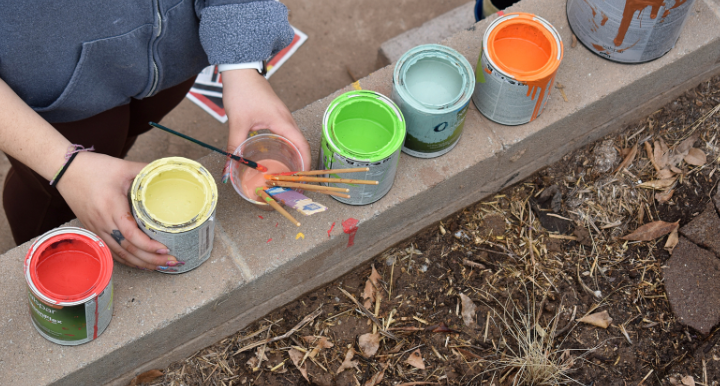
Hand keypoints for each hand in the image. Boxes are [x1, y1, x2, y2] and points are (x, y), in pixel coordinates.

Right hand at [56, 152, 177, 269]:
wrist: (65, 171)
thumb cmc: (94, 167)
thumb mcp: (123, 167)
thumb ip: (146, 170)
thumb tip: (167, 171)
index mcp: (112, 207)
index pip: (131, 234)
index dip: (148, 245)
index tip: (165, 249)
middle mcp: (103, 222)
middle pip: (128, 249)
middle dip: (151, 259)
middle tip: (171, 262)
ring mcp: (97, 228)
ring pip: (119, 253)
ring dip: (140, 262)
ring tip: (160, 266)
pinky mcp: (93, 230)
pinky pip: (111, 249)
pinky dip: (127, 259)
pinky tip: (139, 262)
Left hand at [222, 69, 310, 170]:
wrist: (240, 71)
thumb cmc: (242, 91)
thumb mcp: (237, 121)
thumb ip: (234, 144)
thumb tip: (230, 164)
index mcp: (282, 121)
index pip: (302, 145)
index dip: (305, 162)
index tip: (302, 176)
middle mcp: (287, 119)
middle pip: (301, 143)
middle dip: (301, 162)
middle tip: (295, 179)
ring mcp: (283, 116)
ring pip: (294, 139)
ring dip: (295, 154)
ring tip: (288, 170)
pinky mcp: (276, 115)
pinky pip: (287, 133)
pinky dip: (287, 146)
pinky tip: (278, 153)